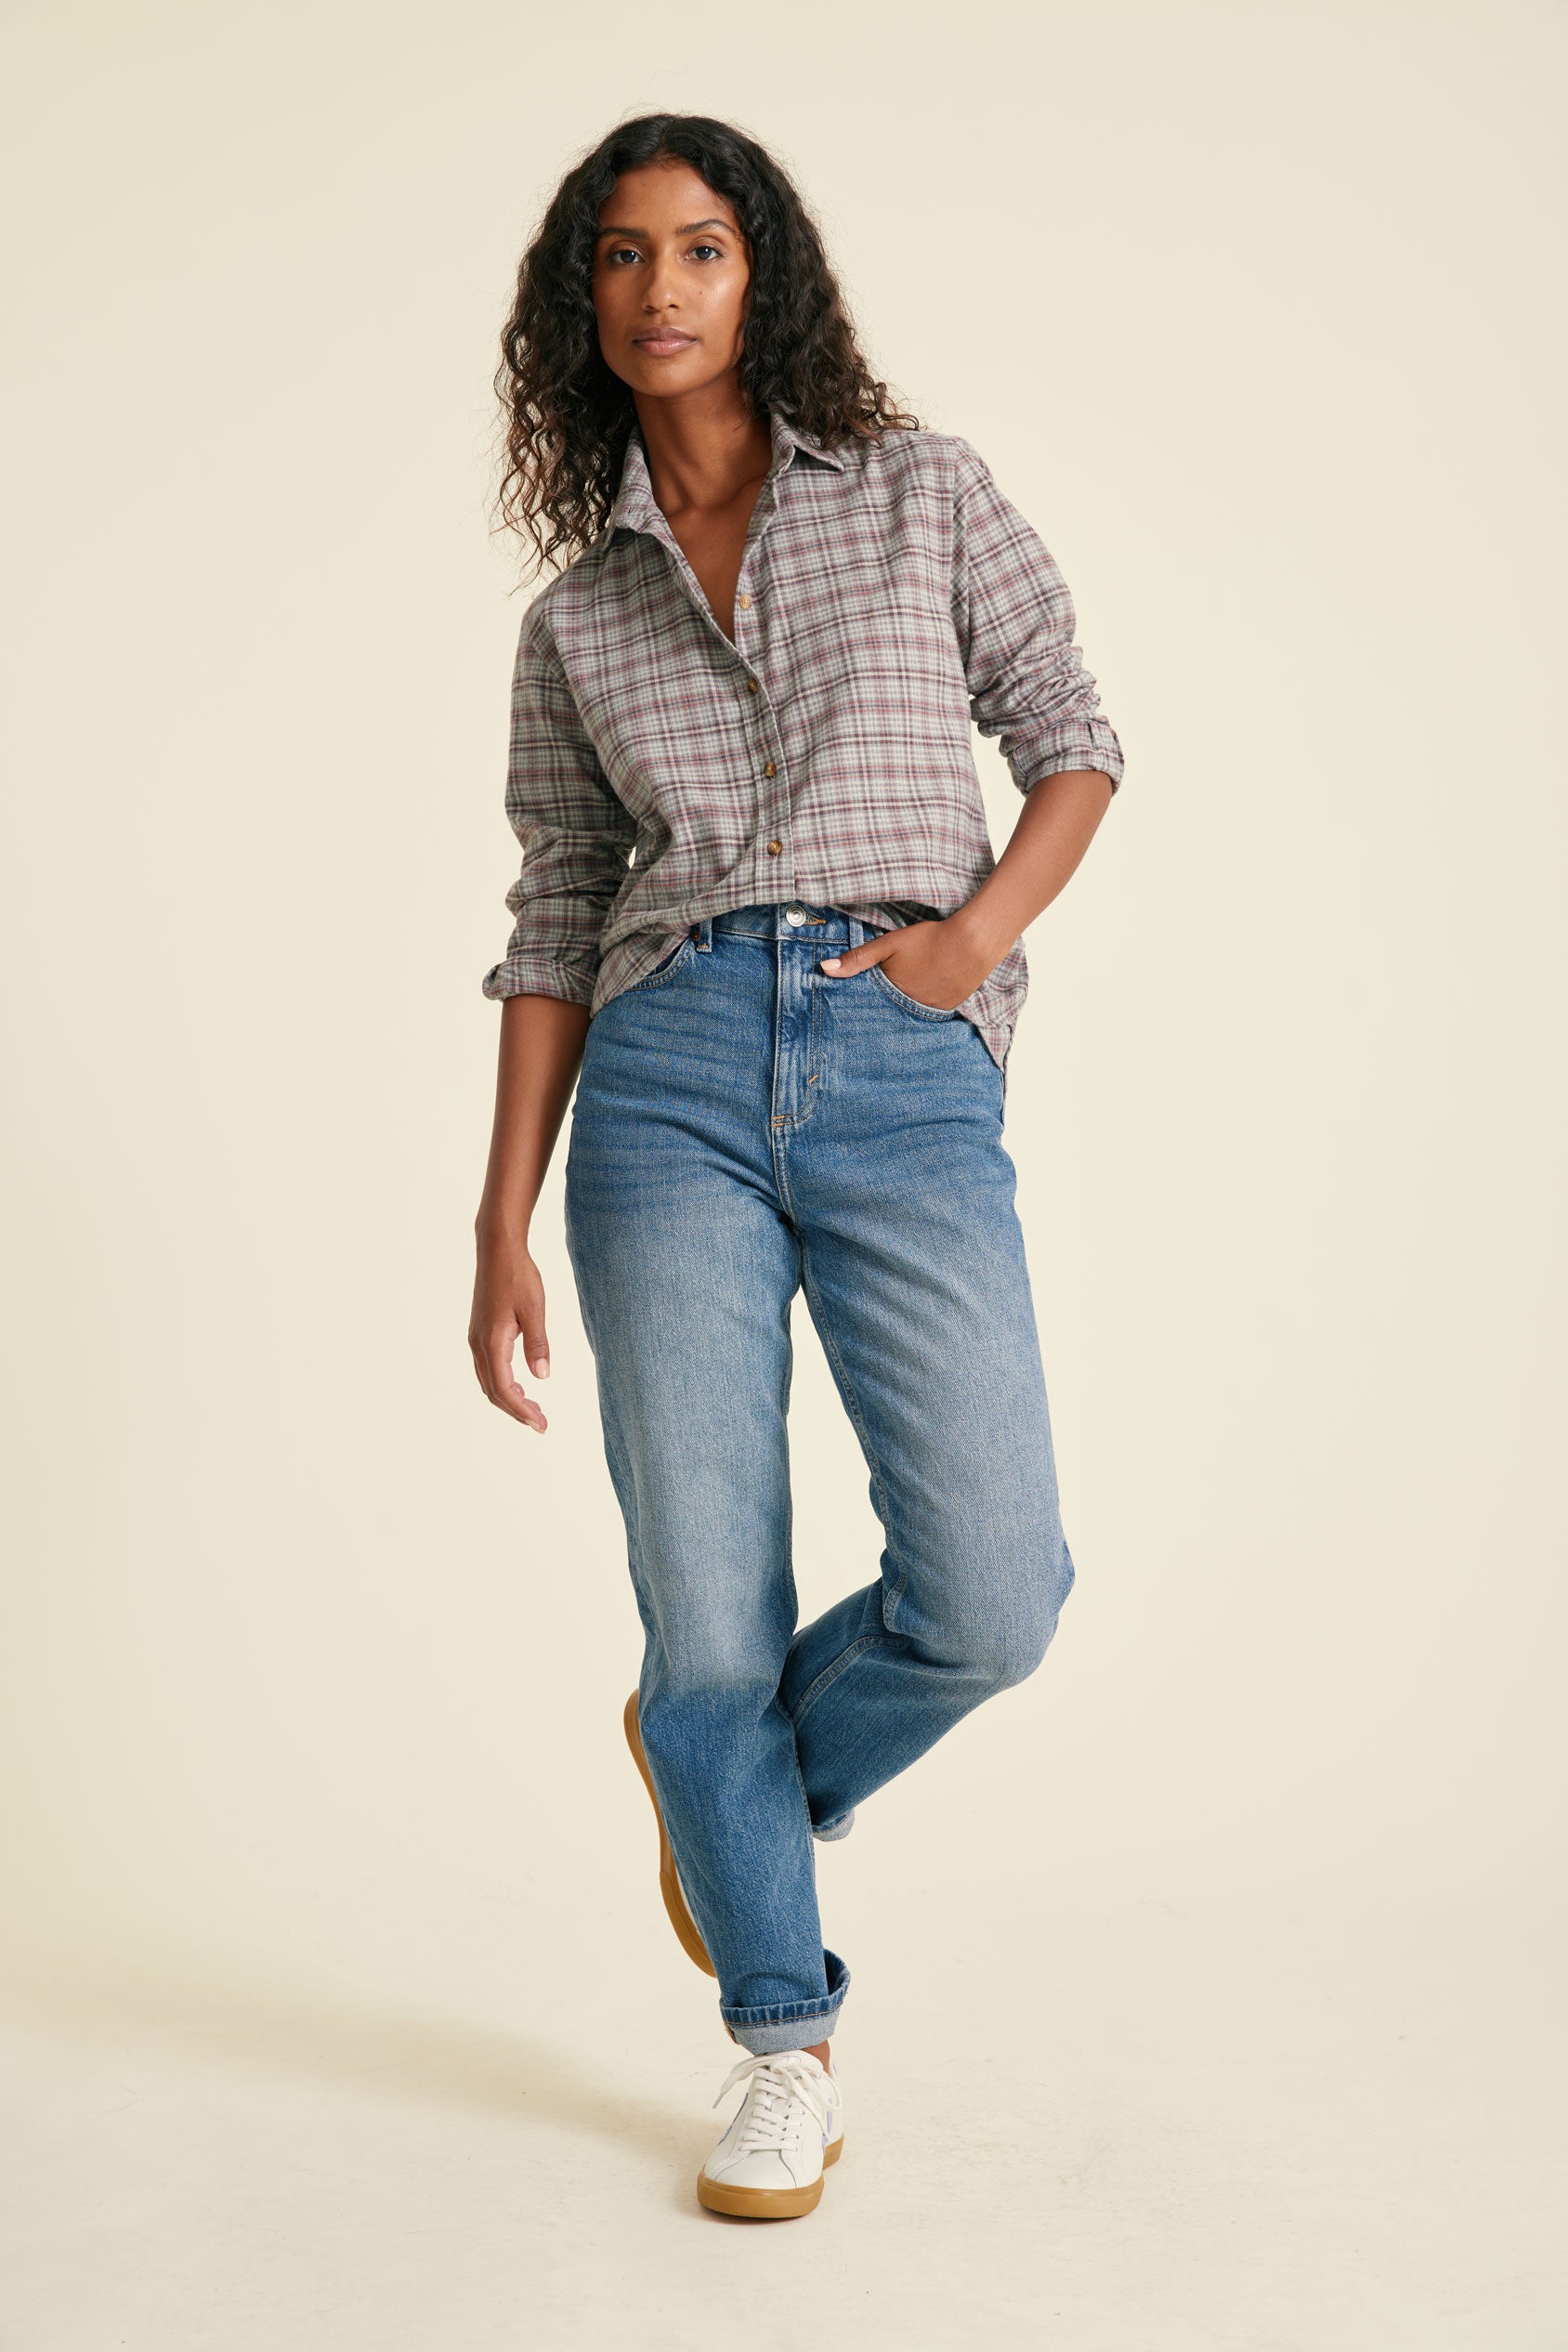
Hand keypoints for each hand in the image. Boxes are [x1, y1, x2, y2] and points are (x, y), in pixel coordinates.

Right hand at [469, 1233, 550, 1432]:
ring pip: (488, 1381)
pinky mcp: (480, 1332)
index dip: (522, 1411)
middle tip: (541, 1423)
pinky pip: (488, 1368)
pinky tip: (520, 1384)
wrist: (497, 1250)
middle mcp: (478, 1344)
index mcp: (492, 1342)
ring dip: (509, 1399)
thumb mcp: (534, 1309)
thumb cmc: (518, 1275)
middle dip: (516, 1411)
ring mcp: (476, 1339)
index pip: (505, 1390)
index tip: (541, 1425)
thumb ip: (538, 1344)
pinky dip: (502, 1384)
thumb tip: (542, 1376)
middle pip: (493, 1392)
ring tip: (533, 1408)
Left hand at [819, 910, 1005, 1010]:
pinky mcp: (947, 1009)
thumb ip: (858, 958)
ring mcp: (930, 1011)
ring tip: (900, 1000)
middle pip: (889, 1012)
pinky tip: (922, 993)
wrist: (973, 943)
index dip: (862, 1006)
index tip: (852, 1009)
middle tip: (876, 1008)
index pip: (870, 1008)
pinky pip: (927, 1011)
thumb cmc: (930, 940)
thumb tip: (824, 969)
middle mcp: (910, 1009)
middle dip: (881, 1010)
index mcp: (893, 994)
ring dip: (902, 1008)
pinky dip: (921, 1004)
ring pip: (908, 1013)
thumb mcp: (889, 944)